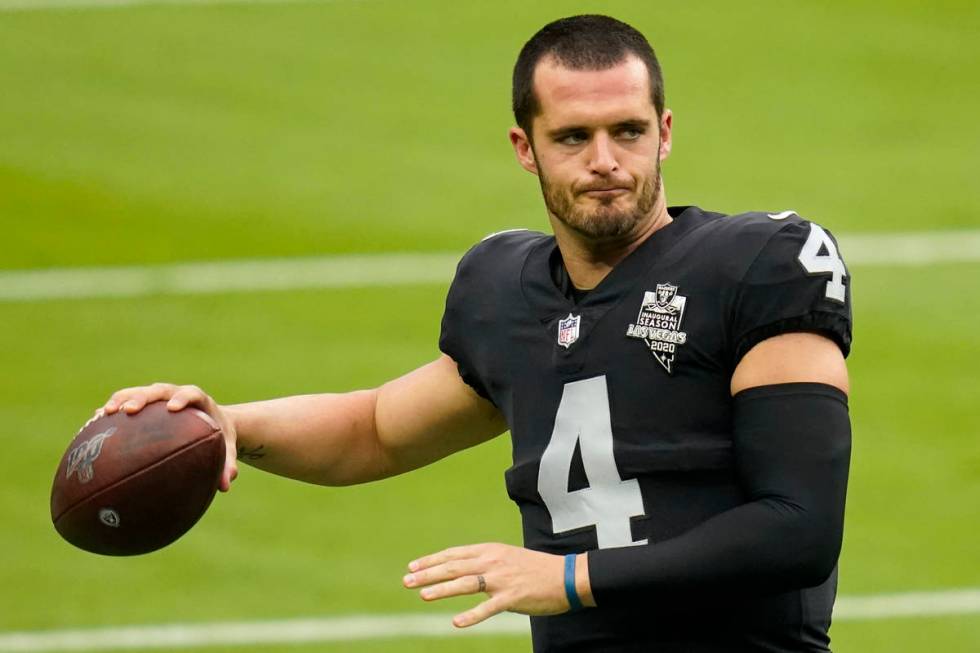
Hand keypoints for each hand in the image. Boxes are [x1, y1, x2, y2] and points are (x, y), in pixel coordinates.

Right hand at [102, 383, 238, 491]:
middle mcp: (176, 394)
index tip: (172, 408)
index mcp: (199, 400)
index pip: (191, 393)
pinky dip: (111, 412)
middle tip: (128, 410)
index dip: (182, 398)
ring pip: (137, 393)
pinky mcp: (145, 405)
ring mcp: (158, 398)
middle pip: (158, 390)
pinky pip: (125, 403)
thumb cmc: (219, 436)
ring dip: (120, 400)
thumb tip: (226, 486)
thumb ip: (228, 465)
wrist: (211, 421)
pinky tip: (93, 425)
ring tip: (103, 414)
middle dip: (142, 398)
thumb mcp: (226, 448)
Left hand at [403, 543, 591, 626]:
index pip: (454, 554)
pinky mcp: (513, 598)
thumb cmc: (534, 569)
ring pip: (466, 583)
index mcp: (490, 550)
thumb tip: (460, 566)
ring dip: (443, 589)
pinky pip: (488, 608)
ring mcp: (502, 580)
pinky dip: (472, 615)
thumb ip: (484, 561)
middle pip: (454, 566)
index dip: (432, 560)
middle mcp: (493, 562)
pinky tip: (456, 623)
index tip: (412, 566)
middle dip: (428, 573)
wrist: (566, 576)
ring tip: (423, 594)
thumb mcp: (506, 557)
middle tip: (407, 580)